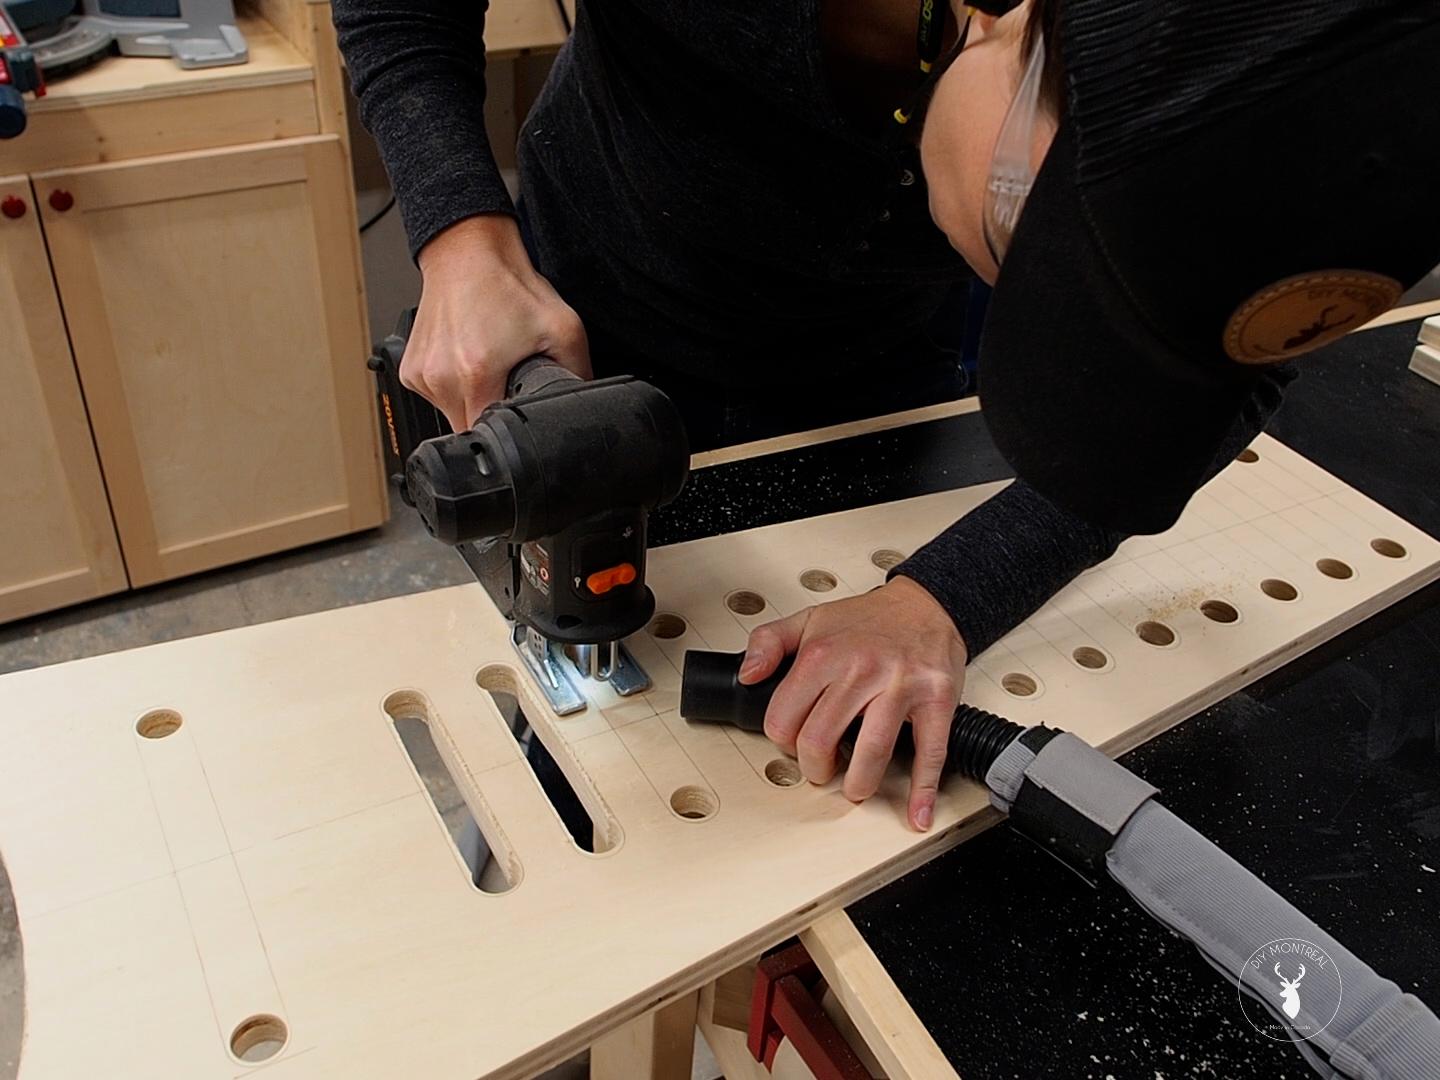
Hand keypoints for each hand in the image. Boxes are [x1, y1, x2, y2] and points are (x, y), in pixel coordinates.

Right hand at [409, 214, 590, 431]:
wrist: (468, 252)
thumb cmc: (507, 285)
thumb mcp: (564, 328)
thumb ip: (578, 373)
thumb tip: (584, 402)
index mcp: (476, 374)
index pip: (489, 434)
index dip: (509, 429)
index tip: (517, 408)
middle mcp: (442, 378)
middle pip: (469, 429)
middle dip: (492, 413)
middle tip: (505, 378)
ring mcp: (421, 375)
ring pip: (451, 415)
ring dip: (472, 400)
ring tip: (485, 363)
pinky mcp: (410, 370)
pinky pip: (436, 396)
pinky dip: (453, 386)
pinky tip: (466, 358)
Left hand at [740, 577, 967, 830]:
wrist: (926, 604)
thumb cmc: (868, 620)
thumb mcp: (809, 619)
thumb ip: (768, 643)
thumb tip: (748, 675)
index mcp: (823, 654)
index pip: (784, 718)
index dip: (783, 741)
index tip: (792, 743)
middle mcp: (860, 669)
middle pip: (821, 739)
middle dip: (816, 768)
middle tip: (822, 769)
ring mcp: (900, 686)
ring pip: (872, 751)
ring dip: (858, 783)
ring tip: (855, 787)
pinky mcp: (936, 699)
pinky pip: (930, 751)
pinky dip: (923, 788)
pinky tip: (916, 812)